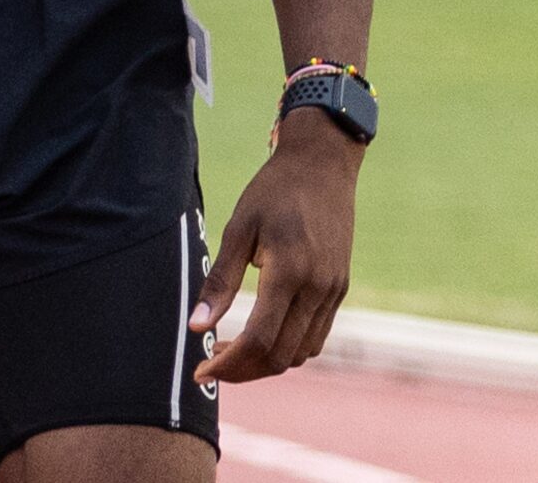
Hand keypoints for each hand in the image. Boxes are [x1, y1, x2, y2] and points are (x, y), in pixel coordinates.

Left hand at [191, 109, 363, 383]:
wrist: (322, 166)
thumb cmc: (272, 192)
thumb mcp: (238, 229)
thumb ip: (219, 281)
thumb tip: (197, 327)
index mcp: (289, 273)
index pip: (258, 340)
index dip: (228, 364)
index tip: (201, 371)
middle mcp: (318, 289)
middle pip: (281, 356)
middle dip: (243, 371)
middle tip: (211, 366)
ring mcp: (334, 292)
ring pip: (302, 352)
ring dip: (266, 363)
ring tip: (231, 353)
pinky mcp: (340, 289)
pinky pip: (317, 336)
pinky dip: (289, 348)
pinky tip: (261, 336)